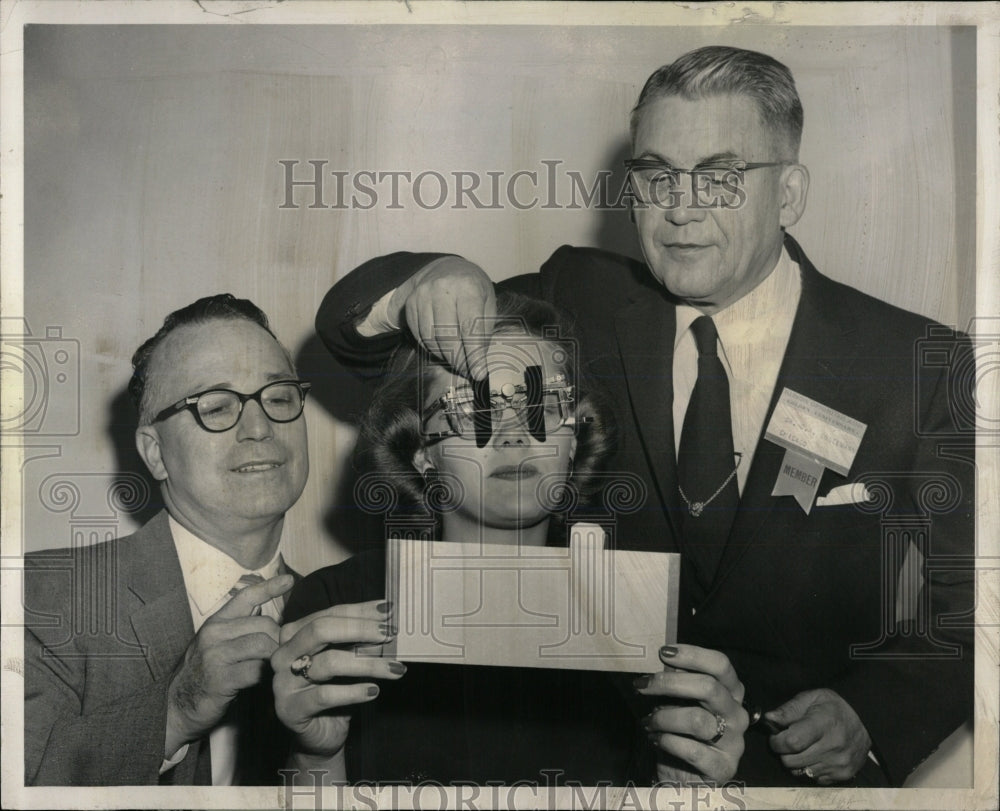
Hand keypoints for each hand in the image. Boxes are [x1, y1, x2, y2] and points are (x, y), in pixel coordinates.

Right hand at [165, 573, 293, 756]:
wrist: (178, 707)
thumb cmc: (205, 674)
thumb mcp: (218, 645)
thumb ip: (240, 629)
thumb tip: (269, 613)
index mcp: (216, 622)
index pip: (246, 596)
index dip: (269, 587)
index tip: (290, 581)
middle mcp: (214, 634)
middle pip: (264, 624)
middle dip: (280, 639)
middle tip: (285, 653)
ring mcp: (215, 655)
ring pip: (263, 645)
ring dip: (276, 657)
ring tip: (279, 667)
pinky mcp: (220, 678)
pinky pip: (257, 670)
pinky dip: (268, 676)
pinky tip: (269, 681)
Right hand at [272, 600, 405, 760]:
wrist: (320, 734)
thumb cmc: (335, 691)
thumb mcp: (347, 659)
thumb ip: (359, 640)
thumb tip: (388, 621)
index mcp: (294, 634)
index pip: (330, 614)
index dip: (361, 611)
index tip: (389, 611)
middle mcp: (283, 654)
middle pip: (321, 630)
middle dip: (360, 629)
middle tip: (389, 634)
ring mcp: (283, 682)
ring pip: (328, 663)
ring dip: (368, 664)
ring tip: (394, 668)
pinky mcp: (289, 709)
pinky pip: (326, 695)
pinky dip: (354, 692)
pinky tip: (374, 691)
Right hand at [389, 256, 495, 378]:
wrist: (446, 269)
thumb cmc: (472, 289)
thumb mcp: (487, 304)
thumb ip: (483, 331)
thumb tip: (478, 364)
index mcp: (468, 287)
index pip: (470, 327)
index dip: (474, 354)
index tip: (479, 373)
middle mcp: (442, 288)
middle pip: (448, 336)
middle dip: (459, 359)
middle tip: (467, 369)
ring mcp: (422, 295)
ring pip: (431, 338)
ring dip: (445, 356)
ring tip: (456, 358)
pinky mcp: (410, 303)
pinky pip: (419, 335)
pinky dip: (432, 348)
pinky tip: (442, 348)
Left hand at [634, 644, 747, 783]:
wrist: (683, 778)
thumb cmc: (680, 733)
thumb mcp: (679, 703)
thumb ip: (677, 683)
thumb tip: (663, 660)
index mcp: (731, 693)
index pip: (721, 665)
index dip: (692, 655)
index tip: (663, 652)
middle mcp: (738, 715)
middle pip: (709, 688)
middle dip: (669, 683)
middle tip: (642, 684)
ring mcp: (734, 743)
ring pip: (698, 720)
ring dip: (665, 717)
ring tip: (649, 721)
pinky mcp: (723, 768)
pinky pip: (692, 750)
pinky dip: (668, 742)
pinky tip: (656, 740)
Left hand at [766, 688, 871, 784]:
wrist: (865, 720)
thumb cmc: (834, 707)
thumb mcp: (811, 698)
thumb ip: (789, 709)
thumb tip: (769, 719)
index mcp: (823, 723)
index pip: (792, 742)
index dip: (777, 741)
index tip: (776, 736)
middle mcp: (833, 746)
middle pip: (792, 761)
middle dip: (784, 752)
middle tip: (789, 741)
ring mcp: (839, 763)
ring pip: (801, 772)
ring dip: (796, 761)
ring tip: (804, 747)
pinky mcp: (844, 774)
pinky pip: (814, 779)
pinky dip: (810, 768)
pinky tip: (816, 755)